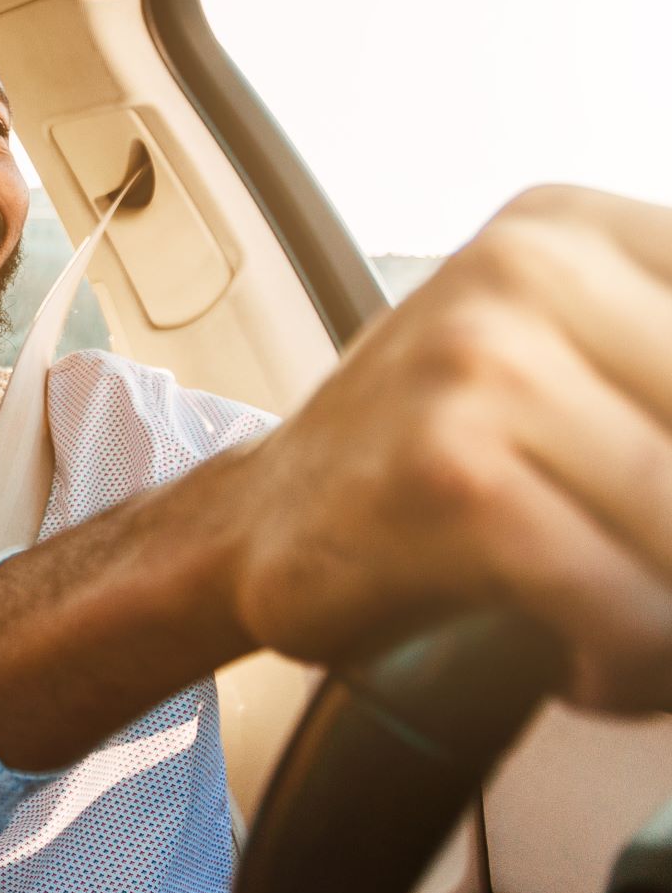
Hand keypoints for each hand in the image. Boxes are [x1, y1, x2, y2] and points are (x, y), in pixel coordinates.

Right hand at [222, 186, 671, 706]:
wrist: (260, 529)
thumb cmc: (438, 468)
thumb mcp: (572, 369)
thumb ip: (658, 373)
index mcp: (578, 229)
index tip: (662, 499)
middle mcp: (530, 268)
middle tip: (661, 586)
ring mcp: (485, 361)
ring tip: (643, 642)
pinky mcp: (452, 472)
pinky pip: (628, 601)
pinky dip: (630, 663)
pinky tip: (590, 664)